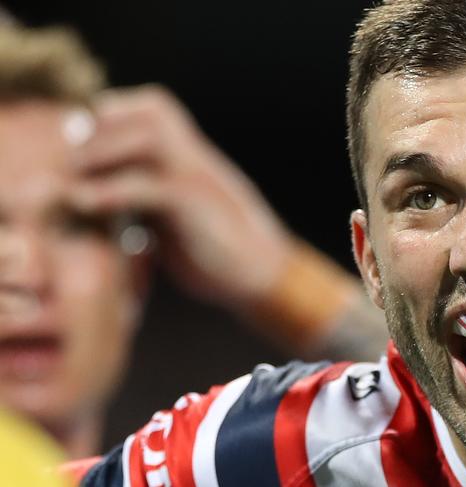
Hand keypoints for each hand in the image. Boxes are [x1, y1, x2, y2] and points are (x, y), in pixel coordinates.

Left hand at [73, 85, 293, 306]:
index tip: (82, 141)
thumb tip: (112, 196)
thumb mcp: (179, 215)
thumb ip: (151, 197)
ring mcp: (199, 179)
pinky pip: (149, 187)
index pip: (153, 108)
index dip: (113, 114)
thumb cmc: (218, 248)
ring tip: (75, 175)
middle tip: (70, 160)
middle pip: (151, 111)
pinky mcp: (195, 208)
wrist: (260, 272)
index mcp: (193, 158)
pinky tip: (83, 203)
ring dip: (104, 151)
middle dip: (102, 129)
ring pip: (149, 138)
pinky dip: (111, 191)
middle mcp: (197, 159)